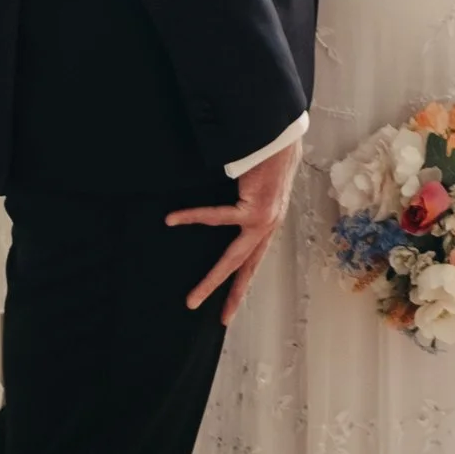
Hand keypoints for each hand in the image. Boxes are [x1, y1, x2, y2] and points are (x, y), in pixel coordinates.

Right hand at [167, 131, 301, 321]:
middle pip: (246, 267)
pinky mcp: (255, 208)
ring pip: (234, 258)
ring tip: (192, 298)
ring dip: (212, 279)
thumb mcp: (258, 184)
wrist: (282, 135)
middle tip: (220, 318)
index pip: (254, 260)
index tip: (231, 309)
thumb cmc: (267, 154)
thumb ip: (246, 199)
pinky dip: (193, 217)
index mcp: (269, 223)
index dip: (243, 285)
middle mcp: (269, 225)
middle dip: (232, 295)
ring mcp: (264, 219)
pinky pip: (218, 216)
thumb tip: (228, 201)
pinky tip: (173, 219)